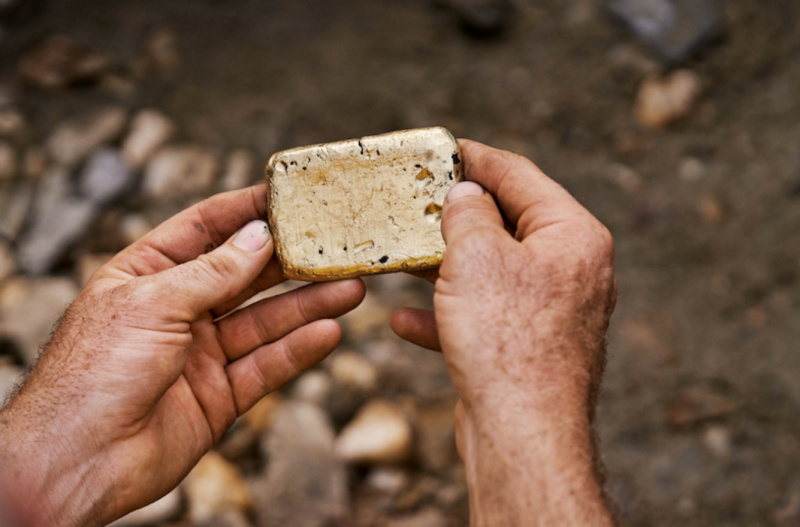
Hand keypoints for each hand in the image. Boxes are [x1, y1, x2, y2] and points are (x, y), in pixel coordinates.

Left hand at [0, 185, 364, 526]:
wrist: (77, 462)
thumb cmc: (94, 372)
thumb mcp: (154, 303)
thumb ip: (214, 271)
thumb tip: (261, 235)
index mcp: (148, 275)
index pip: (205, 229)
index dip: (247, 210)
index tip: (292, 195)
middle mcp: (178, 310)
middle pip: (246, 275)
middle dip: (291, 261)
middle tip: (336, 245)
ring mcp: (201, 354)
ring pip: (265, 322)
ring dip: (308, 305)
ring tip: (351, 288)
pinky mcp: (219, 395)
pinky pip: (266, 366)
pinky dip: (299, 350)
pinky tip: (330, 332)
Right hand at [392, 140, 616, 525]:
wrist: (521, 435)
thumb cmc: (505, 340)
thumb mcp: (475, 257)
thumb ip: (467, 213)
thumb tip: (464, 194)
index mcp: (573, 236)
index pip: (521, 176)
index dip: (477, 158)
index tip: (444, 148)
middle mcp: (572, 271)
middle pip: (506, 225)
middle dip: (455, 218)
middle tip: (415, 201)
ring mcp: (552, 313)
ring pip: (491, 273)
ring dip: (444, 267)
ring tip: (404, 256)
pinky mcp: (529, 348)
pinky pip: (485, 317)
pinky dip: (447, 315)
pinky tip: (404, 320)